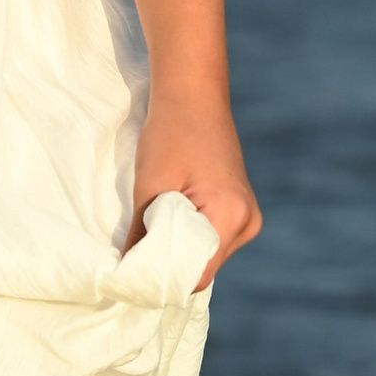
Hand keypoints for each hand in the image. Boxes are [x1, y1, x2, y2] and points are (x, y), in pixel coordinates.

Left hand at [131, 96, 261, 292]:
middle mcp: (247, 222)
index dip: (162, 279)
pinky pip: (213, 239)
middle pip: (204, 269)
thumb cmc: (170, 135)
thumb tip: (127, 274)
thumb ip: (141, 238)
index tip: (132, 273)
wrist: (193, 96)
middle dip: (170, 265)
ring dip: (180, 250)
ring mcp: (248, 216)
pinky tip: (171, 217)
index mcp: (230, 217)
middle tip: (137, 251)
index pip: (196, 276)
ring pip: (208, 256)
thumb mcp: (148, 188)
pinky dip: (190, 237)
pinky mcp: (241, 209)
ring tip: (154, 225)